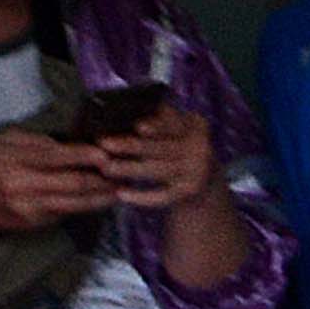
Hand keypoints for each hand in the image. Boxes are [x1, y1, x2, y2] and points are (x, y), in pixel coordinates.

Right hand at [0, 130, 122, 236]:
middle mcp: (22, 187)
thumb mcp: (4, 141)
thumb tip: (75, 144)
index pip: (56, 158)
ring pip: (75, 204)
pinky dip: (85, 205)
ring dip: (101, 197)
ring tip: (121, 189)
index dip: (85, 156)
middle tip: (125, 171)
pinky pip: (66, 213)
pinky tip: (101, 198)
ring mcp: (29, 209)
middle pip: (72, 184)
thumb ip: (38, 143)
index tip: (107, 152)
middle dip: (101, 178)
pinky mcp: (34, 223)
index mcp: (14, 161)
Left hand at [86, 100, 218, 210]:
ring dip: (129, 169)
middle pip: (162, 146)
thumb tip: (121, 113)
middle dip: (131, 145)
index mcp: (196, 125)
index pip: (174, 124)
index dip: (158, 126)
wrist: (205, 182)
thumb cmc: (177, 148)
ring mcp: (197, 171)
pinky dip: (141, 196)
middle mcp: (201, 148)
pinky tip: (122, 193)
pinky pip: (162, 195)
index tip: (138, 126)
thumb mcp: (176, 129)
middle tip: (104, 143)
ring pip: (157, 169)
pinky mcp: (190, 192)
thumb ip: (159, 120)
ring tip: (105, 167)